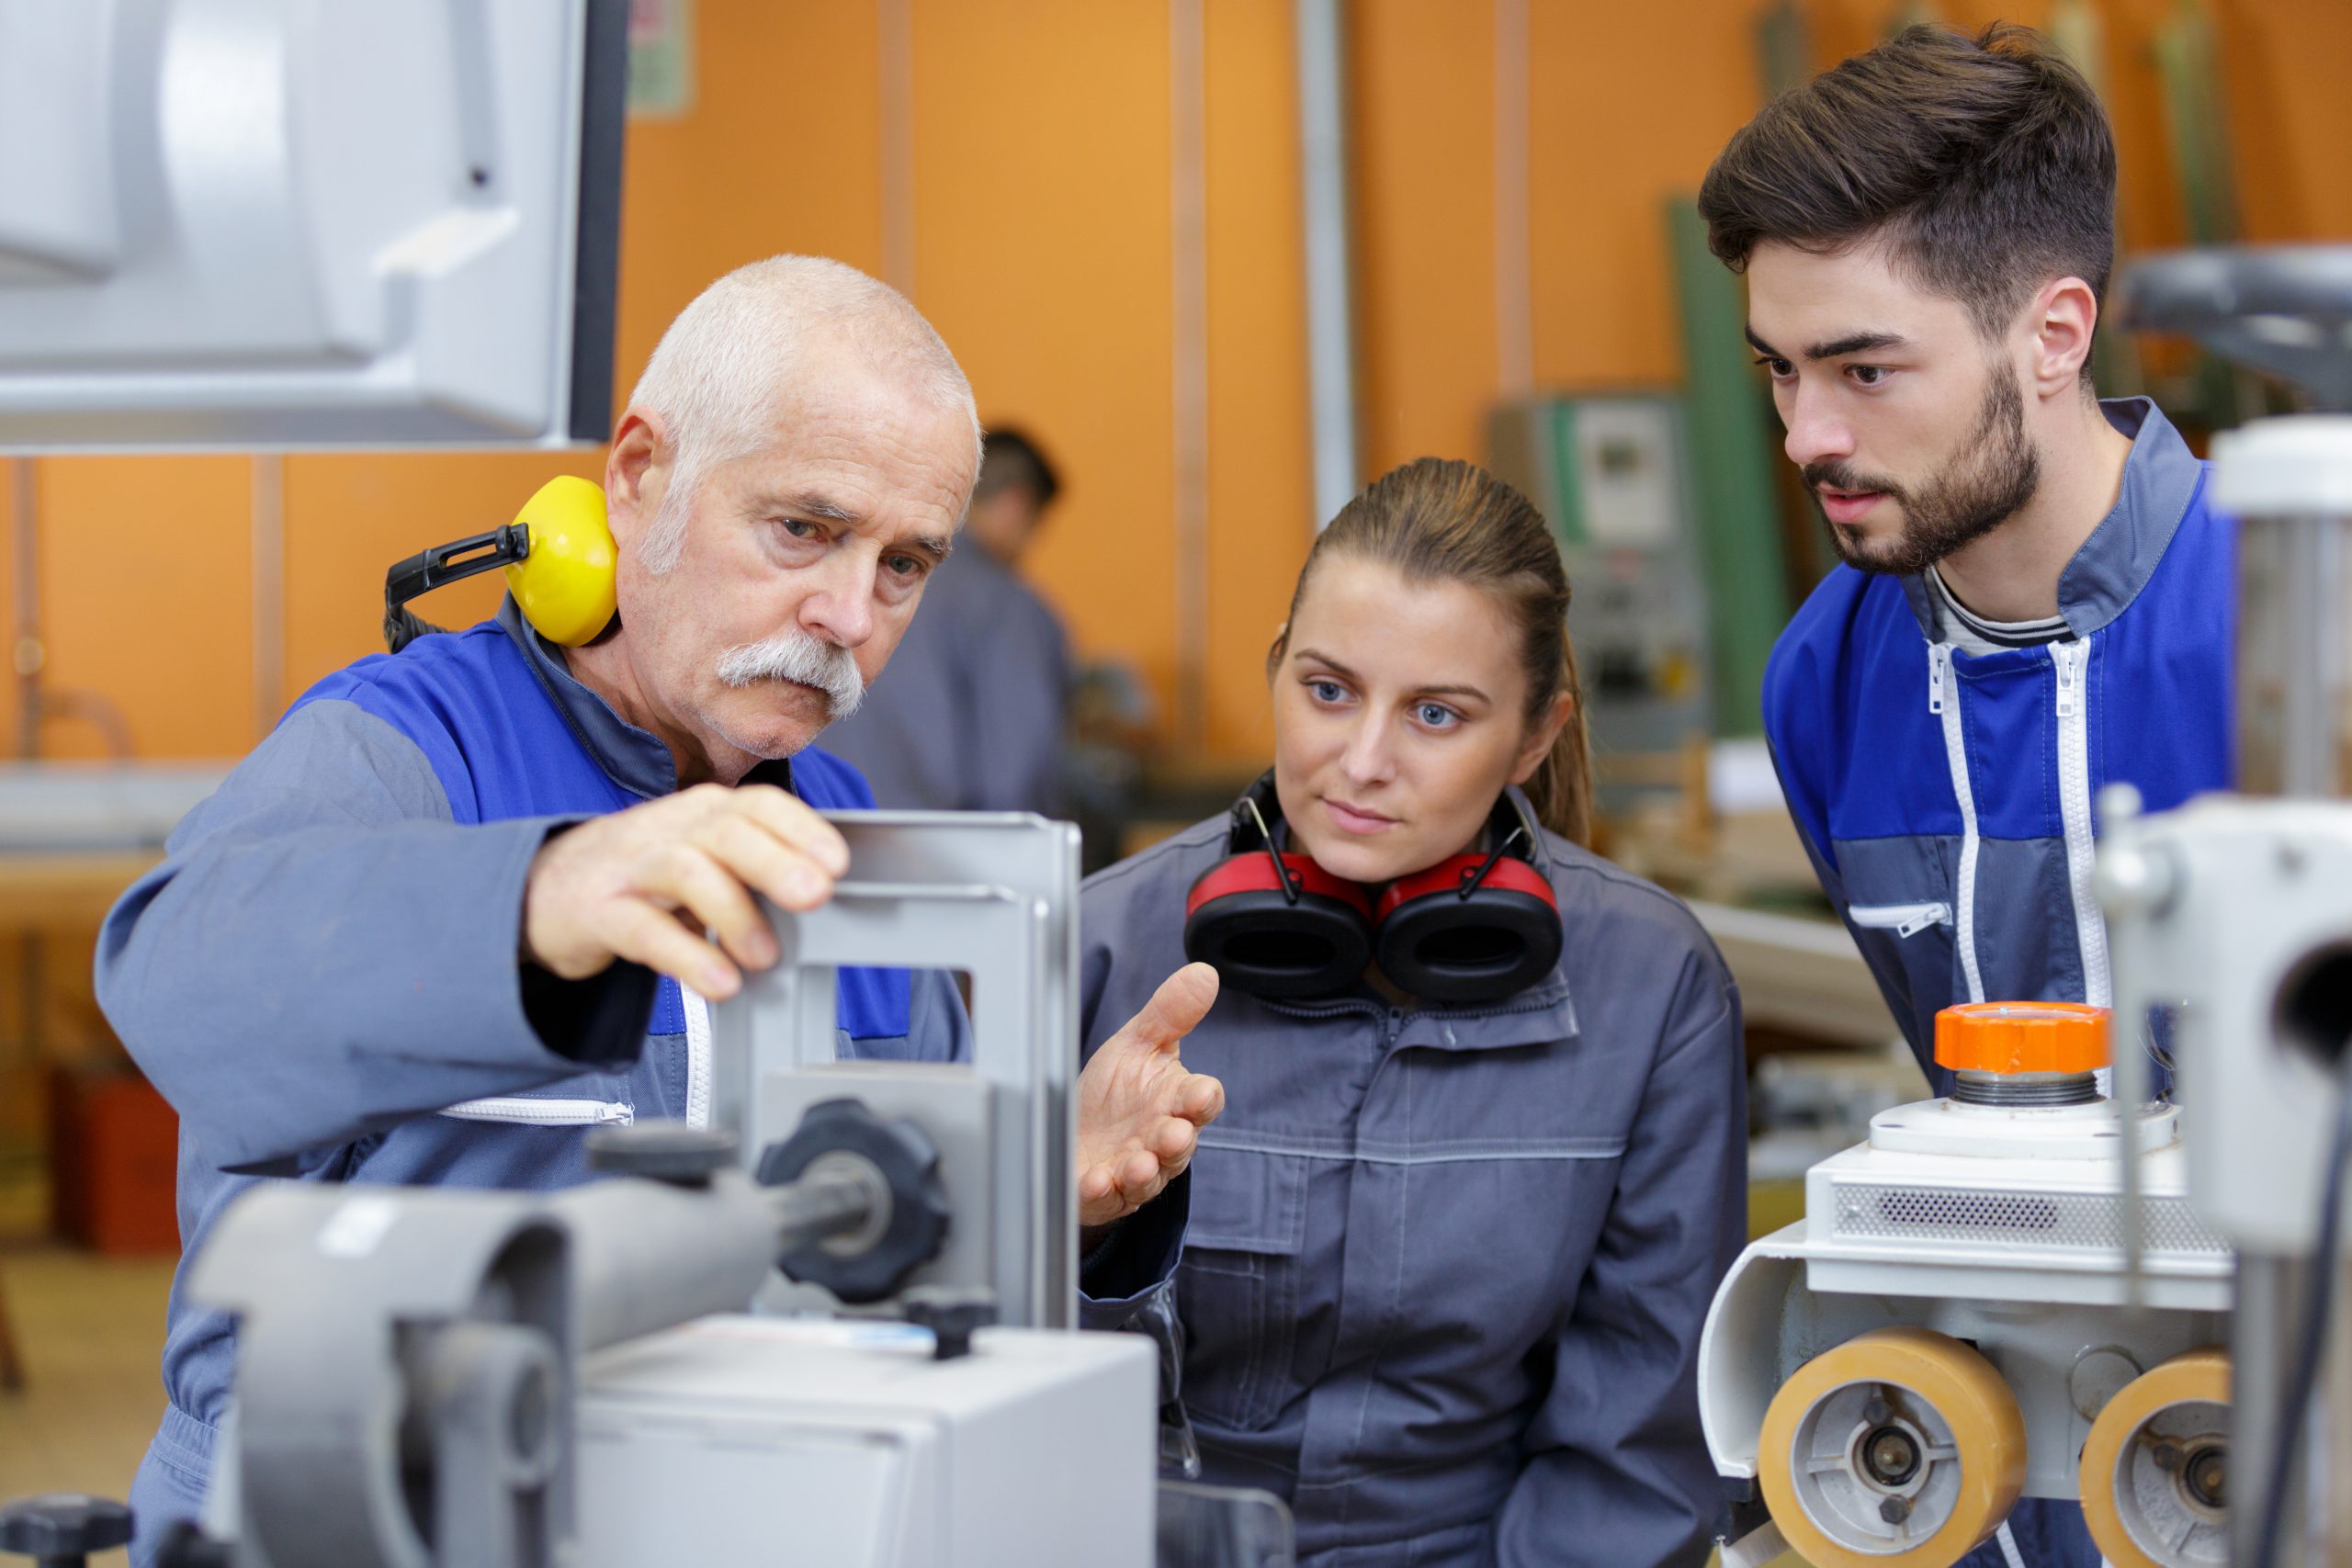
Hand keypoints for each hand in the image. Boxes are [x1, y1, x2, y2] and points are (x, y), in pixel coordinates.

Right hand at [521, 783, 848, 997]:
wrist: (542, 891)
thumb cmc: (641, 875)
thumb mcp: (700, 859)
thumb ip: (752, 870)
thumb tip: (820, 894)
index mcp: (702, 813)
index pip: (757, 805)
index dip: (800, 829)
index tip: (836, 862)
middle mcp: (669, 830)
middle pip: (726, 832)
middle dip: (775, 861)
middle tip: (815, 895)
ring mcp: (630, 868)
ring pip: (686, 871)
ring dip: (733, 913)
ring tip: (766, 955)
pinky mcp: (598, 912)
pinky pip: (645, 931)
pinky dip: (687, 957)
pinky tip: (719, 983)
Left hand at [1076, 963, 1224, 1229]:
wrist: (1076, 1131)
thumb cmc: (1116, 1090)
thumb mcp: (1139, 1044)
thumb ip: (1171, 1013)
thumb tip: (1204, 972)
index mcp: (1175, 1101)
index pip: (1202, 1101)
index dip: (1203, 1099)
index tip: (1200, 1094)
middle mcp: (1160, 1140)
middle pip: (1178, 1146)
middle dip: (1176, 1142)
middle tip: (1172, 1135)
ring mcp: (1133, 1170)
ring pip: (1147, 1178)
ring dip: (1143, 1172)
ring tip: (1135, 1164)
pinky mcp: (1101, 1193)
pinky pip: (1106, 1198)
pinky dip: (1101, 1191)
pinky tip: (1094, 1180)